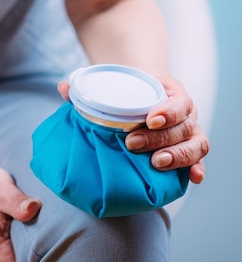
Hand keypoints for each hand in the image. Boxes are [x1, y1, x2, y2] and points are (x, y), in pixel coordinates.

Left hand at [58, 76, 208, 183]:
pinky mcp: (188, 150)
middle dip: (159, 138)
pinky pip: (198, 160)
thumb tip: (63, 87)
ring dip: (177, 156)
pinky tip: (190, 178)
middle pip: (183, 127)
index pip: (178, 102)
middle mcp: (186, 113)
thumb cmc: (129, 89)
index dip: (168, 112)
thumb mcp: (115, 83)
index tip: (150, 119)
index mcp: (171, 92)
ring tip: (156, 163)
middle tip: (133, 144)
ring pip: (195, 145)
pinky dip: (196, 169)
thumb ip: (88, 86)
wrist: (146, 91)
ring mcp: (189, 132)